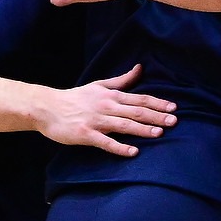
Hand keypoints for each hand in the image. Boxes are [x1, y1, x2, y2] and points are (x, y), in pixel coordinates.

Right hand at [35, 65, 177, 155]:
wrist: (47, 108)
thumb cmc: (75, 97)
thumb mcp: (99, 85)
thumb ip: (121, 80)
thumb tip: (140, 68)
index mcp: (111, 95)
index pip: (139, 99)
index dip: (157, 103)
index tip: (173, 108)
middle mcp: (106, 107)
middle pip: (136, 112)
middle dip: (156, 116)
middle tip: (174, 121)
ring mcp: (96, 121)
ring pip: (124, 125)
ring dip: (143, 130)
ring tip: (159, 134)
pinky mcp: (85, 135)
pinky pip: (106, 142)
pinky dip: (120, 147)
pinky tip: (134, 152)